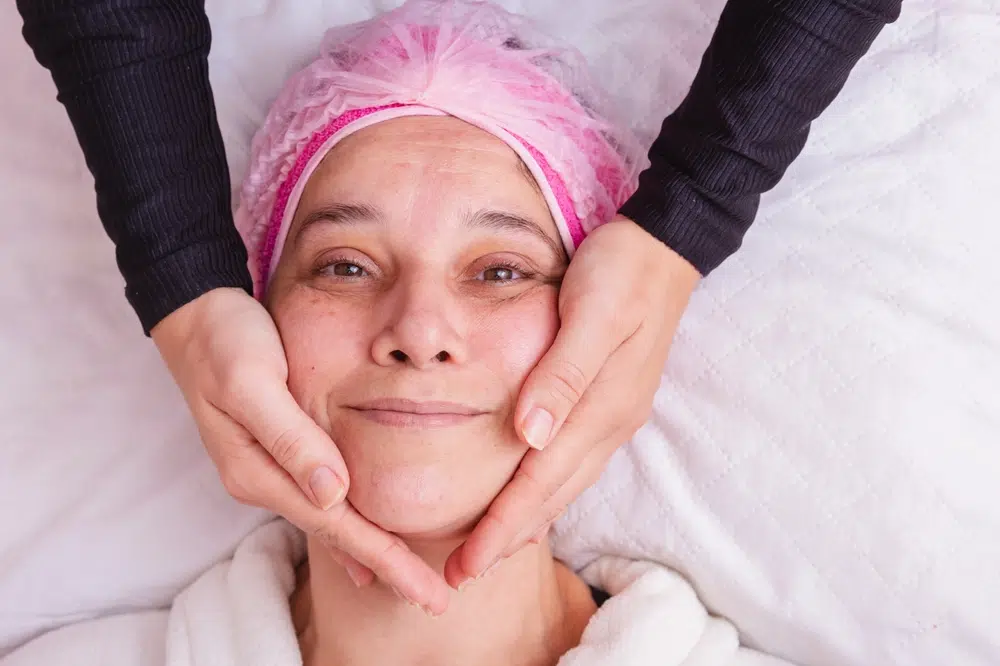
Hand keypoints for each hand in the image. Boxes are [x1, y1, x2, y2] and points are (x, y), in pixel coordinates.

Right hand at [152, 288, 450, 613]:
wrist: (195, 317)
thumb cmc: (225, 340)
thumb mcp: (252, 381)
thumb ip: (290, 437)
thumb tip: (332, 494)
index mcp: (259, 471)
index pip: (335, 525)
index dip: (383, 558)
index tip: (424, 590)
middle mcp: (264, 480)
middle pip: (338, 534)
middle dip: (388, 568)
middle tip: (435, 599)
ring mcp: (270, 471)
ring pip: (332, 522)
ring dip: (373, 552)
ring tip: (411, 581)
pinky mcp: (280, 453)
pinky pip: (322, 501)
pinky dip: (349, 527)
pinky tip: (363, 551)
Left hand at [444, 217, 699, 585]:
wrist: (665, 247)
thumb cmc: (621, 271)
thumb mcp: (591, 312)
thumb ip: (562, 375)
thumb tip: (528, 437)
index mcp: (601, 407)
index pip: (541, 482)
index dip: (501, 526)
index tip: (465, 564)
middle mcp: (610, 422)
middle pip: (552, 495)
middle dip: (506, 538)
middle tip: (460, 575)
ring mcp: (614, 415)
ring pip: (564, 484)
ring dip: (526, 520)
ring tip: (488, 550)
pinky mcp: (611, 402)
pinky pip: (573, 462)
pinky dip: (546, 491)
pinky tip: (531, 499)